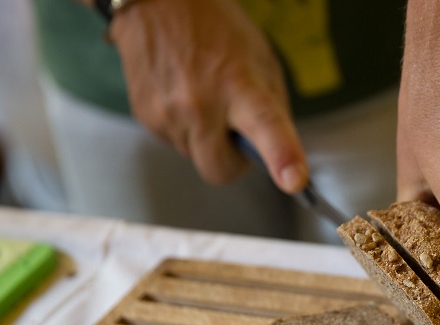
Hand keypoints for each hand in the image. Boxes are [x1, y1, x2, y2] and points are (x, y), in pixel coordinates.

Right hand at [109, 0, 307, 191]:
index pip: (265, 127)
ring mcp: (167, 112)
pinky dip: (184, 127)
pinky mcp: (145, 115)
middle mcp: (200, 103)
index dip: (282, 156)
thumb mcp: (261, 61)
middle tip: (238, 135)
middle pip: (219, 170)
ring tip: (204, 97)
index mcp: (240, 85)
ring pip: (195, 157)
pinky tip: (183, 94)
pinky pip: (174, 141)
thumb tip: (278, 154)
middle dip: (232, 162)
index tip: (294, 181)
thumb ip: (273, 110)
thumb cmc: (217, 29)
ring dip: (206, 140)